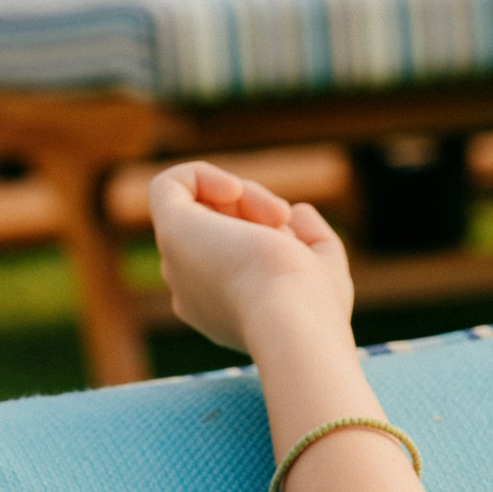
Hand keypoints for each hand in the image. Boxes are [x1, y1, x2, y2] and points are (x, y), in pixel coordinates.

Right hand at [149, 161, 353, 354]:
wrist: (289, 317)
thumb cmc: (310, 305)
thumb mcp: (323, 268)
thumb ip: (312, 240)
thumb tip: (297, 211)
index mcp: (223, 309)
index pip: (237, 253)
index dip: (269, 234)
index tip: (295, 240)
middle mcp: (193, 293)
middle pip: (218, 228)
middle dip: (255, 212)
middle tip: (284, 221)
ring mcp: (178, 264)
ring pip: (202, 207)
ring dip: (244, 196)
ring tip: (275, 215)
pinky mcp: (169, 231)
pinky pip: (170, 185)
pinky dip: (204, 174)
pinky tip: (234, 190)